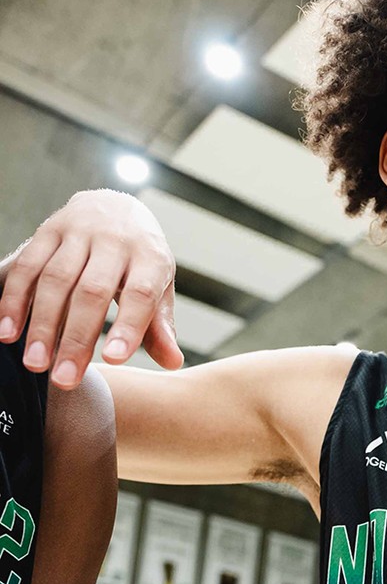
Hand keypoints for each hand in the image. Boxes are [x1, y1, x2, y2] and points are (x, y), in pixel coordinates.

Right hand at [0, 189, 182, 387]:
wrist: (115, 205)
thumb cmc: (141, 260)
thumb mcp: (160, 287)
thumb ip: (161, 326)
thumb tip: (173, 363)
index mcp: (150, 257)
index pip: (140, 293)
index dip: (127, 326)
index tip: (114, 360)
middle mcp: (114, 241)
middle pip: (92, 292)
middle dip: (76, 338)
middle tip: (64, 378)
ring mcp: (78, 233)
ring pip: (55, 280)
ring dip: (42, 325)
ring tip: (35, 363)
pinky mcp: (47, 230)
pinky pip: (28, 266)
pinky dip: (15, 300)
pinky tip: (7, 331)